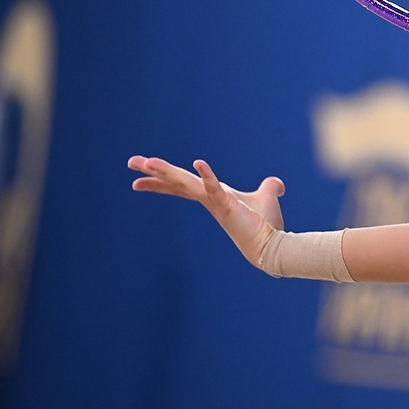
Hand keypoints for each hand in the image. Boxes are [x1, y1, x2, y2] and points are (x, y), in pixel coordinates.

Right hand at [129, 155, 285, 267]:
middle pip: (177, 181)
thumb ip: (269, 188)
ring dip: (168, 172)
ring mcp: (216, 203)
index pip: (183, 185)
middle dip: (154, 172)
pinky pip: (215, 188)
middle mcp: (210, 198)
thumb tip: (277, 185)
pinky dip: (207, 176)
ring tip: (149, 162)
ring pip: (187, 184)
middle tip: (131, 162)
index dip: (162, 179)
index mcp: (214, 194)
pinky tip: (198, 163)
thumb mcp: (266, 199)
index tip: (139, 175)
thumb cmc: (265, 225)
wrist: (271, 246)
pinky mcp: (227, 206)